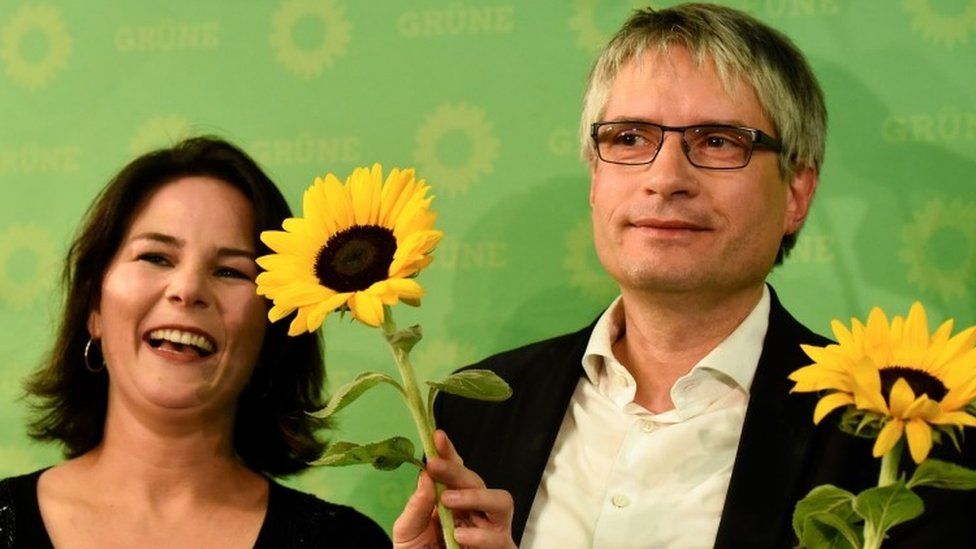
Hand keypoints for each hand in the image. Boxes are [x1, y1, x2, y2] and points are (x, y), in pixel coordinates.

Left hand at [393, 430, 515, 548]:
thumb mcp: (408, 532)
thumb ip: (416, 506)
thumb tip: (424, 476)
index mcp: (454, 500)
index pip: (456, 471)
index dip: (450, 452)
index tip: (437, 437)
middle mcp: (476, 511)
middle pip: (478, 480)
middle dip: (457, 470)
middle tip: (435, 466)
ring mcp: (492, 531)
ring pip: (502, 500)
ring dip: (476, 496)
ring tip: (449, 501)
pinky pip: (500, 538)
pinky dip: (481, 536)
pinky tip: (460, 536)